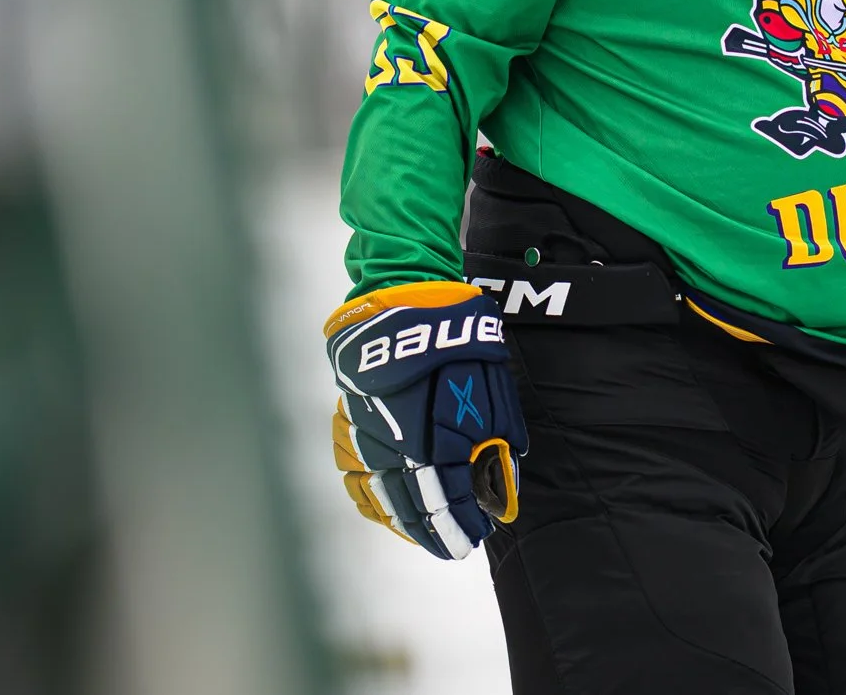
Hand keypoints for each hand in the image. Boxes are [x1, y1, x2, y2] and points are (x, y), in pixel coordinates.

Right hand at [325, 281, 526, 558]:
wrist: (407, 300)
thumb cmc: (458, 343)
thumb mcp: (492, 390)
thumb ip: (496, 441)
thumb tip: (500, 485)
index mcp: (432, 437)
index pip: (447, 499)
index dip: (461, 524)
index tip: (473, 538)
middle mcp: (393, 443)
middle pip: (408, 504)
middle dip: (431, 531)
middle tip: (449, 546)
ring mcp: (365, 432)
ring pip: (375, 492)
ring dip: (397, 518)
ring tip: (418, 532)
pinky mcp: (346, 418)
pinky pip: (349, 469)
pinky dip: (365, 492)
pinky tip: (380, 503)